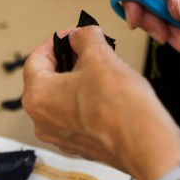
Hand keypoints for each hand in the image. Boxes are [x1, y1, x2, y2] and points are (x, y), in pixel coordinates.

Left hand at [22, 26, 179, 179]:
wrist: (145, 144)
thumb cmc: (119, 108)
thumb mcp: (100, 56)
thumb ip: (84, 37)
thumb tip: (81, 35)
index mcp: (36, 97)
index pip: (35, 59)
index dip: (55, 41)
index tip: (71, 35)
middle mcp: (41, 121)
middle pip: (46, 80)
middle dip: (67, 61)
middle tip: (86, 49)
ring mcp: (59, 136)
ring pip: (61, 99)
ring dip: (77, 81)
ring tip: (101, 69)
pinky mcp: (78, 145)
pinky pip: (75, 116)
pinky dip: (85, 102)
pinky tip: (106, 93)